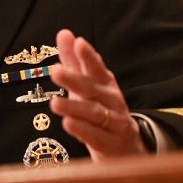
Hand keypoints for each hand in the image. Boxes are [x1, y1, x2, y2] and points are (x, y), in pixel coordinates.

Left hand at [48, 29, 146, 160]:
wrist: (128, 149)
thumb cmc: (102, 111)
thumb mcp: (88, 86)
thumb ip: (74, 62)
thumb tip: (64, 33)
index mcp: (105, 85)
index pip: (97, 68)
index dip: (89, 56)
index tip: (79, 43)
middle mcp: (112, 101)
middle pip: (92, 89)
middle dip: (74, 80)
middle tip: (55, 71)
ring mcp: (114, 123)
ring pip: (94, 114)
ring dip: (74, 108)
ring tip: (54, 103)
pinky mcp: (111, 144)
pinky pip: (97, 137)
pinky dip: (83, 130)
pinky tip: (68, 124)